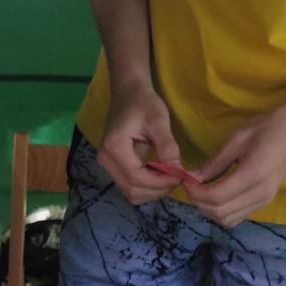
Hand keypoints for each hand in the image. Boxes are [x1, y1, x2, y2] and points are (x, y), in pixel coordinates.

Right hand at [97, 78, 182, 205]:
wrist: (128, 93)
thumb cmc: (143, 102)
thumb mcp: (159, 120)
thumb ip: (167, 145)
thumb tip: (177, 170)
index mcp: (115, 147)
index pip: (137, 177)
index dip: (160, 182)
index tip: (179, 176)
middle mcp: (106, 160)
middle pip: (133, 190)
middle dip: (157, 190)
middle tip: (176, 178)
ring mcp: (107, 165)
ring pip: (131, 193)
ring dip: (152, 191)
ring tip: (169, 178)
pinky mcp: (113, 167)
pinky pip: (130, 186)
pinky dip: (147, 187)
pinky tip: (159, 176)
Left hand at [184, 93, 285, 228]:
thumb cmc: (270, 126)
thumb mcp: (238, 138)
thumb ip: (215, 162)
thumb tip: (193, 178)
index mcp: (252, 175)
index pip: (215, 198)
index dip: (195, 193)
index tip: (186, 180)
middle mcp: (259, 194)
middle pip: (219, 213)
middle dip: (200, 203)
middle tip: (192, 186)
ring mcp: (264, 200)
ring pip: (228, 220)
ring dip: (210, 210)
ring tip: (203, 191)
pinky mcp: (266, 201)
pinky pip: (238, 216)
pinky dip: (223, 211)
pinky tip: (218, 195)